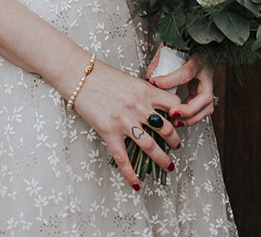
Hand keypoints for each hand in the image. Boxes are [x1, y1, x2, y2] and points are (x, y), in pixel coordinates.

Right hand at [72, 60, 182, 190]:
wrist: (80, 76)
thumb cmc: (102, 75)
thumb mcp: (129, 80)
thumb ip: (143, 92)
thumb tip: (153, 104)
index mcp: (145, 91)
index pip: (173, 105)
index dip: (180, 114)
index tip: (180, 122)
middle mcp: (138, 107)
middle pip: (165, 129)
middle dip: (174, 141)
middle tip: (176, 146)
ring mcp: (124, 121)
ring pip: (150, 146)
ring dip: (162, 159)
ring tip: (168, 166)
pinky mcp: (109, 132)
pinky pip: (123, 158)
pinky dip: (131, 174)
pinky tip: (137, 184)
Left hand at [146, 49, 214, 126]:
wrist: (198, 42)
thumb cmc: (183, 44)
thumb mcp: (169, 48)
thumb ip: (159, 64)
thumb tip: (149, 80)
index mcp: (198, 58)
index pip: (186, 72)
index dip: (170, 80)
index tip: (154, 84)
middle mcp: (206, 71)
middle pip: (204, 96)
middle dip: (188, 109)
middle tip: (172, 114)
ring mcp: (209, 82)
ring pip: (208, 105)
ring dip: (192, 118)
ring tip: (175, 122)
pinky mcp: (207, 91)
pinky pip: (205, 108)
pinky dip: (193, 117)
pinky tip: (180, 119)